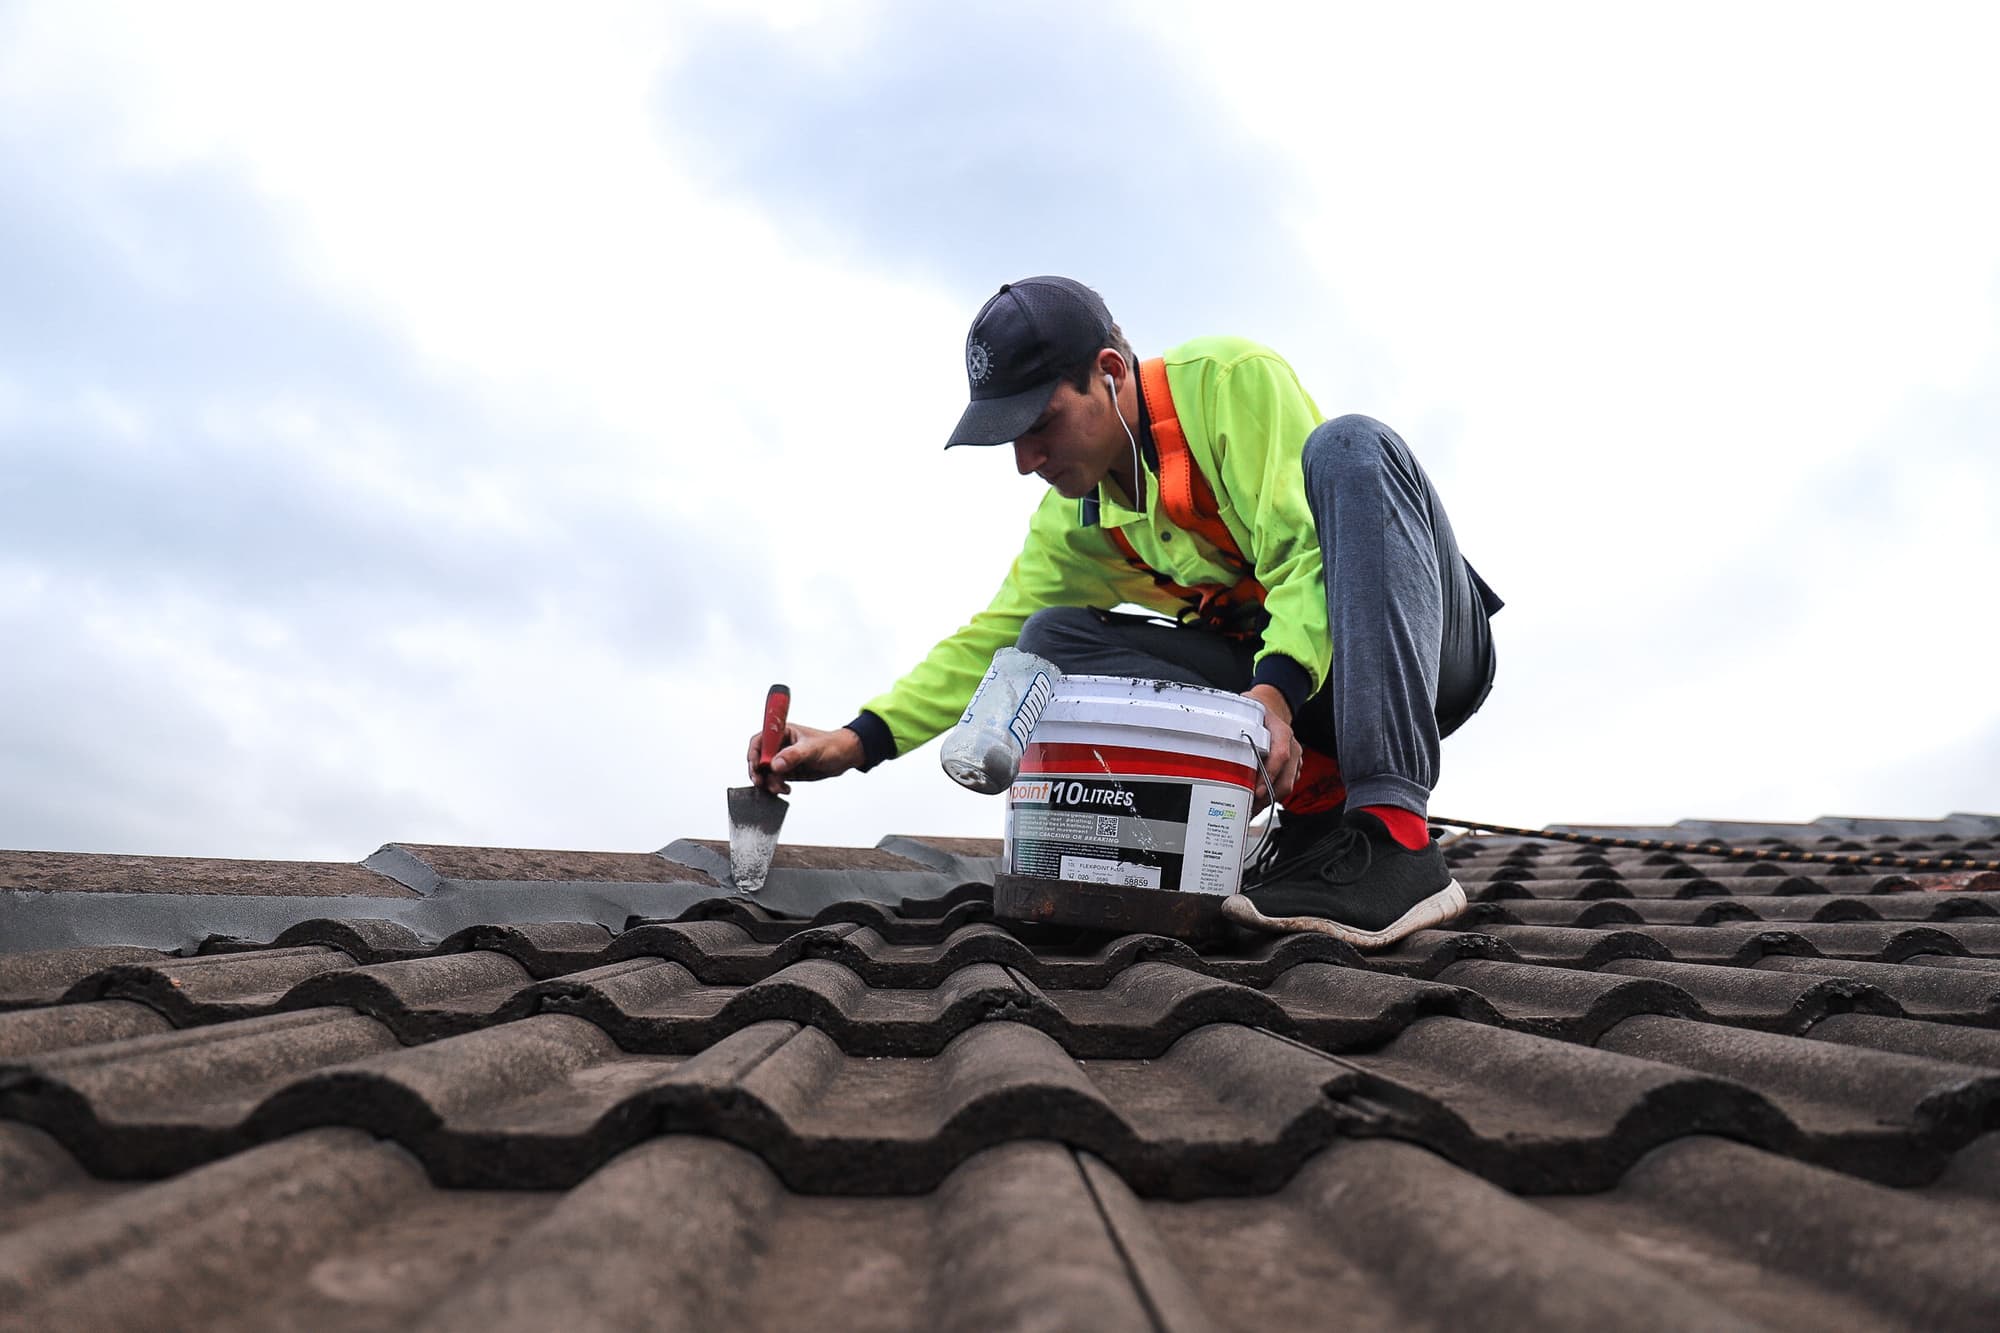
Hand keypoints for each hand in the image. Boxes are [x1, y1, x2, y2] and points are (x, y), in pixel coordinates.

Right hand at [745, 721, 864, 794]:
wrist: (845, 757)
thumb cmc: (832, 745)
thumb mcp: (812, 749)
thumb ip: (794, 755)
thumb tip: (775, 764)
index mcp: (782, 732)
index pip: (760, 740)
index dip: (754, 753)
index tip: (756, 766)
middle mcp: (779, 745)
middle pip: (758, 759)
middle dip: (758, 772)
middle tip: (762, 783)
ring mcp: (783, 759)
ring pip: (766, 772)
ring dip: (769, 782)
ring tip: (780, 788)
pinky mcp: (788, 771)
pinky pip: (775, 780)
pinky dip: (776, 787)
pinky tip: (786, 789)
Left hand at [1242, 684, 1299, 813]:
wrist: (1272, 708)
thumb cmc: (1257, 712)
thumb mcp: (1246, 711)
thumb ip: (1234, 723)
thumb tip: (1212, 736)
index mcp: (1281, 732)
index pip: (1280, 756)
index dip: (1269, 775)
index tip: (1257, 791)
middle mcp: (1292, 746)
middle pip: (1286, 778)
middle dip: (1267, 797)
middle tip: (1249, 808)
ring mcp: (1295, 758)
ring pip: (1287, 786)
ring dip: (1269, 800)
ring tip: (1250, 809)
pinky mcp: (1293, 767)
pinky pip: (1285, 785)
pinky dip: (1272, 796)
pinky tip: (1256, 802)